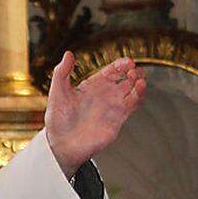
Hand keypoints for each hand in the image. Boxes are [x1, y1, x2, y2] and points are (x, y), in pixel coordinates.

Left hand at [44, 51, 145, 177]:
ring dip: (139, 83)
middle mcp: (104, 95)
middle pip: (126, 79)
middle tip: (134, 71)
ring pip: (132, 91)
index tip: (127, 62)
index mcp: (91, 86)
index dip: (121, 65)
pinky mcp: (119, 118)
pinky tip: (139, 90)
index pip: (111, 71)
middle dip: (133, 72)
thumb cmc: (58, 120)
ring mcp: (112, 106)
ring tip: (138, 79)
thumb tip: (68, 54)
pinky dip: (139, 96)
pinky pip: (133, 105)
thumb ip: (62, 72)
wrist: (63, 144)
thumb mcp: (58, 92)